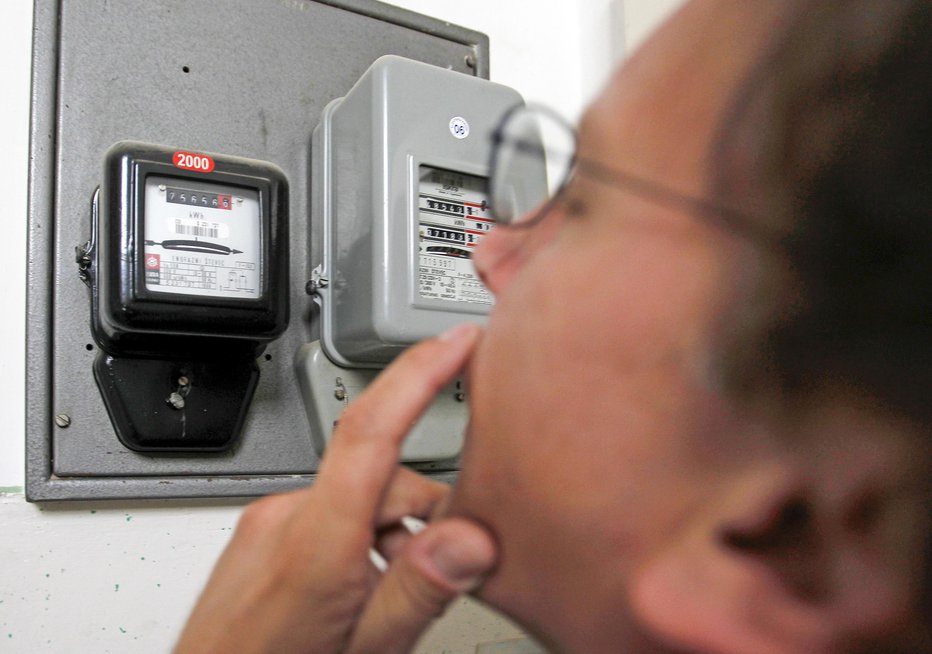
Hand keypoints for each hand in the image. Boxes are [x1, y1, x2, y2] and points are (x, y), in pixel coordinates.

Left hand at [175, 324, 495, 653]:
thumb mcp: (367, 649)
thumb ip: (421, 589)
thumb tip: (473, 537)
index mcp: (315, 542)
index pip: (369, 430)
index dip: (418, 374)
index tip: (457, 341)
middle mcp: (285, 517)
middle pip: (381, 473)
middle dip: (424, 510)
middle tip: (442, 570)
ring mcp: (268, 523)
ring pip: (358, 493)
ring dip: (390, 529)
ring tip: (389, 598)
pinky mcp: (261, 534)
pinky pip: (329, 510)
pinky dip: (360, 534)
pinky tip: (361, 588)